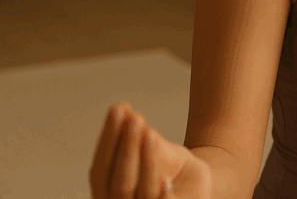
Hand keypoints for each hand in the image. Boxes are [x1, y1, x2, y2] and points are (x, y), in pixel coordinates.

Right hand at [89, 101, 213, 198]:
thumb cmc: (169, 171)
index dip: (108, 140)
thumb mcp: (152, 152)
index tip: (118, 110)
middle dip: (126, 149)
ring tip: (149, 133)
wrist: (196, 190)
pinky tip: (166, 180)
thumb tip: (122, 107)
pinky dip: (165, 197)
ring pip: (143, 193)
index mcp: (107, 194)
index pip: (100, 170)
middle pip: (120, 183)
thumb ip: (136, 136)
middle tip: (134, 118)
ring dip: (146, 163)